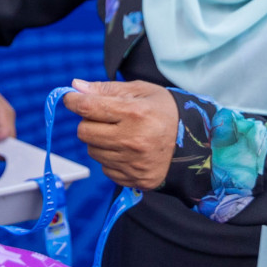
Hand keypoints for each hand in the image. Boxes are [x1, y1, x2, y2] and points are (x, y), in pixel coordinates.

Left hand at [62, 79, 178, 188]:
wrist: (196, 143)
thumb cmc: (165, 112)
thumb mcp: (140, 91)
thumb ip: (106, 89)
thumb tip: (75, 87)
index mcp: (134, 113)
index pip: (88, 108)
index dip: (72, 101)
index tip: (70, 98)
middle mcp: (133, 140)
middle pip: (84, 132)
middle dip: (88, 122)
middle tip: (104, 118)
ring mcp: (134, 163)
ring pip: (92, 151)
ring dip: (99, 141)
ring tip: (119, 134)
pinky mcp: (135, 179)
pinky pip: (105, 168)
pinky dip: (110, 158)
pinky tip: (127, 151)